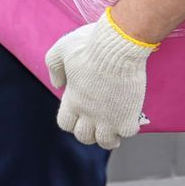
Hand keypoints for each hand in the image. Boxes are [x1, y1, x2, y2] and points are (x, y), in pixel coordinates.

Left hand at [45, 10, 156, 149]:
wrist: (118, 44)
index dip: (72, 120)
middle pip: (84, 136)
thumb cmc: (90, 44)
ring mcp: (108, 117)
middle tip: (98, 124)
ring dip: (109, 137)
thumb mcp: (62, 48)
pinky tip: (131, 119)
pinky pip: (127, 132)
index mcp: (72, 99)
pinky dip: (129, 128)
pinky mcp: (128, 115)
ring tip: (114, 131)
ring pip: (106, 141)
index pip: (65, 123)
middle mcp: (88, 113)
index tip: (80, 112)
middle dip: (89, 132)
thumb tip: (57, 84)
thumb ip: (54, 66)